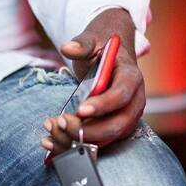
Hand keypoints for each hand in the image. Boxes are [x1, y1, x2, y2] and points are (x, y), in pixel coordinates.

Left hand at [39, 8, 144, 154]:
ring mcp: (126, 116)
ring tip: (53, 129)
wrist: (111, 55)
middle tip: (63, 123)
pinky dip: (75, 145)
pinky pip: (99, 142)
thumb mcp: (92, 39)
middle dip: (91, 130)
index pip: (122, 94)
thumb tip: (67, 48)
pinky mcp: (114, 127)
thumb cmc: (102, 47)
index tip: (80, 109)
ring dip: (80, 140)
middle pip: (119, 124)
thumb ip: (81, 44)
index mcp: (131, 76)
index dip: (104, 105)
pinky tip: (52, 141)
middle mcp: (134, 100)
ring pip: (110, 137)